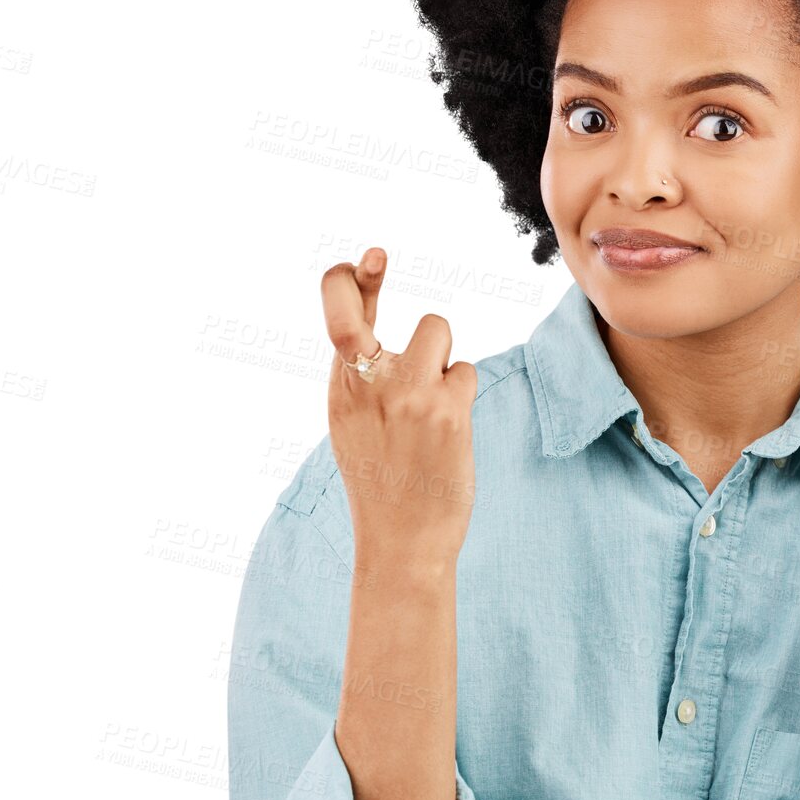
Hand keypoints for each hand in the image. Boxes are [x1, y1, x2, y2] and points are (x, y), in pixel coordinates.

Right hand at [322, 247, 477, 566]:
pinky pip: (464, 371)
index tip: (373, 258)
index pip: (335, 312)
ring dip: (442, 360)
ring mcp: (406, 392)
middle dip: (376, 279)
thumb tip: (369, 323)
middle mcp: (366, 382)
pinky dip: (461, 394)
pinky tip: (448, 430)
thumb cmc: (382, 481)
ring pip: (436, 331)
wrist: (401, 542)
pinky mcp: (445, 408)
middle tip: (378, 256)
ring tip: (432, 405)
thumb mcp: (353, 423)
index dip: (351, 275)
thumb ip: (361, 374)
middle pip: (374, 305)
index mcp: (340, 387)